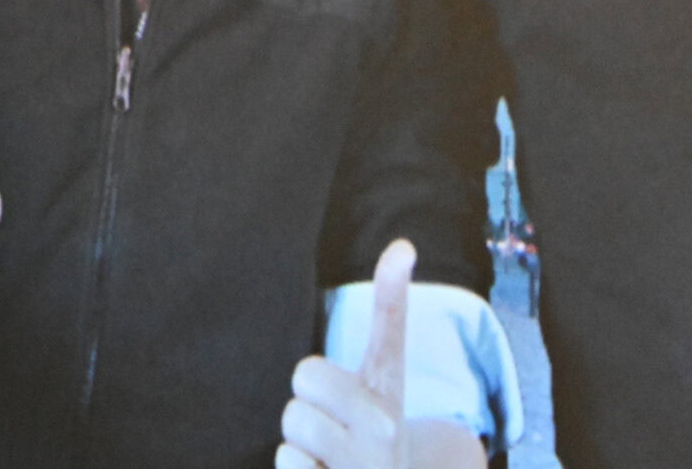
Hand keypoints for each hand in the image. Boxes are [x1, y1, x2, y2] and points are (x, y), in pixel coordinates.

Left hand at [280, 239, 419, 468]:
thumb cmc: (374, 420)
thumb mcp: (384, 372)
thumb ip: (389, 311)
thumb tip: (403, 244)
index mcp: (388, 391)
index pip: (375, 341)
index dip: (374, 310)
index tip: (397, 258)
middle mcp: (382, 431)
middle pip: (304, 380)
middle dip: (307, 401)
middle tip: (331, 422)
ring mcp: (361, 467)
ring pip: (292, 427)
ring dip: (299, 443)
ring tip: (328, 454)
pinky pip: (288, 463)